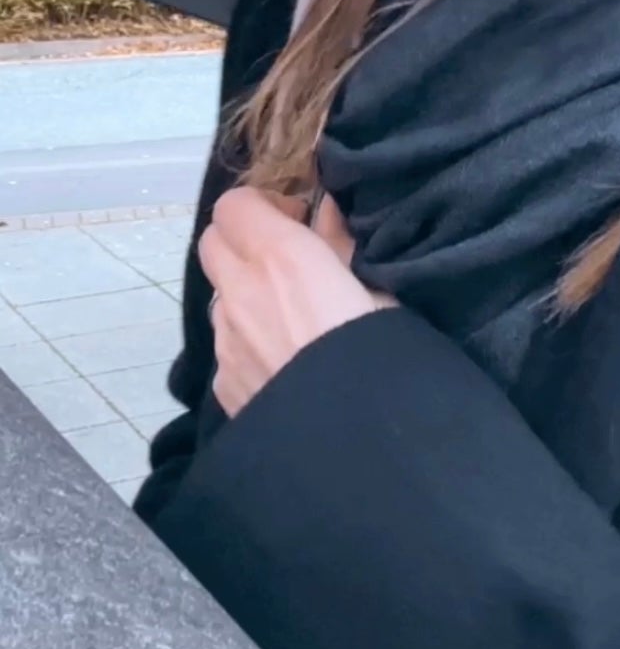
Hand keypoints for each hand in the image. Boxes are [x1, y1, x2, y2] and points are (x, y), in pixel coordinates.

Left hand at [200, 186, 396, 417]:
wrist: (348, 445)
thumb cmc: (375, 352)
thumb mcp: (377, 287)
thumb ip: (341, 241)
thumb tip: (327, 208)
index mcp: (279, 256)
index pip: (234, 204)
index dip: (262, 204)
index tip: (297, 221)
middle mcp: (240, 292)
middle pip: (213, 241)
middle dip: (243, 239)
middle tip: (285, 257)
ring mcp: (225, 340)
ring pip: (220, 295)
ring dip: (245, 291)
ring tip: (291, 316)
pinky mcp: (222, 383)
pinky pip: (227, 343)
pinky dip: (248, 338)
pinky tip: (286, 361)